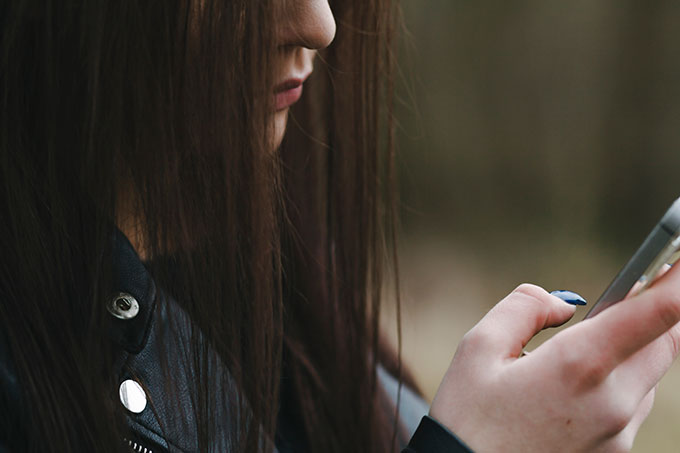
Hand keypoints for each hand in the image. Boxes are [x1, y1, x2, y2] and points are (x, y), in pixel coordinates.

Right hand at [430, 265, 679, 451]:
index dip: (678, 279)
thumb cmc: (467, 419)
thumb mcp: (477, 348)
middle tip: (617, 300)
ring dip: (629, 351)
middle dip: (651, 314)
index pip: (656, 314)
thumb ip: (524, 307)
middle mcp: (613, 403)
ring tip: (575, 356)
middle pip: (664, 342)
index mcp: (578, 366)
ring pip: (648, 375)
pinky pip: (632, 406)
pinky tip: (569, 390)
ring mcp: (618, 434)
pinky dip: (616, 383)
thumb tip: (565, 304)